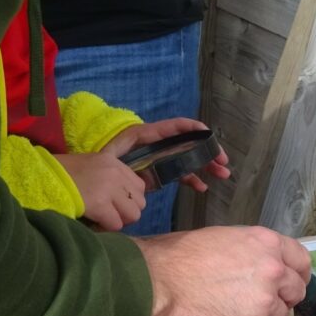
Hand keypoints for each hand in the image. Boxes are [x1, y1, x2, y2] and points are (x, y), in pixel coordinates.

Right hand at [56, 152, 146, 230]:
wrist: (40, 177)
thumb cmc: (62, 175)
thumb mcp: (92, 167)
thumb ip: (112, 178)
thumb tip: (129, 201)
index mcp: (114, 162)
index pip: (140, 187)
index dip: (129, 200)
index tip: (115, 204)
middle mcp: (115, 172)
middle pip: (140, 203)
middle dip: (126, 212)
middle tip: (109, 213)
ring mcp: (108, 187)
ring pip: (133, 215)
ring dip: (119, 221)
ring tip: (102, 218)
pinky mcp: (99, 203)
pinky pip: (116, 224)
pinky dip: (106, 228)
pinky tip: (94, 222)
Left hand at [103, 118, 231, 191]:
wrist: (92, 182)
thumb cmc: (101, 166)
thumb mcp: (115, 157)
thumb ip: (134, 154)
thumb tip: (155, 162)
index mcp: (146, 135)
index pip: (174, 127)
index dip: (194, 130)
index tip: (210, 137)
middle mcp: (157, 144)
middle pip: (188, 143)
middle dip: (208, 152)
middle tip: (223, 163)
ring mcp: (160, 158)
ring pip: (189, 159)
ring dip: (206, 166)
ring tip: (222, 175)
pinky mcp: (160, 172)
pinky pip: (181, 174)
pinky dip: (192, 180)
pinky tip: (202, 188)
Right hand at [136, 226, 310, 315]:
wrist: (154, 283)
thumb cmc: (177, 257)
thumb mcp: (223, 239)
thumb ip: (252, 253)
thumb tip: (263, 266)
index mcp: (267, 244)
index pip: (301, 261)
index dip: (298, 274)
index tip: (292, 282)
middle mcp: (273, 272)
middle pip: (296, 292)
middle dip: (282, 297)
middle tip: (259, 300)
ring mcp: (264, 303)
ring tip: (230, 309)